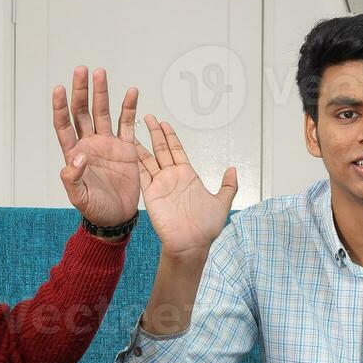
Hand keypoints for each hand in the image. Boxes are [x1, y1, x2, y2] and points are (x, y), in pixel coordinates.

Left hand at [53, 66, 143, 228]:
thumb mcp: (80, 198)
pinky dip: (129, 108)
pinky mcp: (126, 148)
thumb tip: (76, 157)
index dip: (60, 106)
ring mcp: (108, 144)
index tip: (59, 88)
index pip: (64, 124)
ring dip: (101, 93)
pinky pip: (127, 124)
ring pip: (103, 112)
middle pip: (82, 111)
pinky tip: (130, 92)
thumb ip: (72, 179)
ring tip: (100, 73)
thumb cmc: (95, 209)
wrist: (117, 217)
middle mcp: (89, 144)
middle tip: (82, 70)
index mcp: (75, 153)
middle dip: (81, 90)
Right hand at [136, 115, 237, 259]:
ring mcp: (160, 185)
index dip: (170, 136)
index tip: (164, 123)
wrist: (190, 244)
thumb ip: (227, 186)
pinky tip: (129, 150)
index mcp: (188, 176)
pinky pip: (141, 174)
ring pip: (148, 159)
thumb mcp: (221, 203)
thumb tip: (233, 170)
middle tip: (148, 117)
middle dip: (154, 132)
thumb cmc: (205, 229)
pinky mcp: (150, 194)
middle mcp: (172, 178)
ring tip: (134, 129)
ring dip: (141, 144)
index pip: (177, 150)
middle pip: (161, 149)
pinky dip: (135, 162)